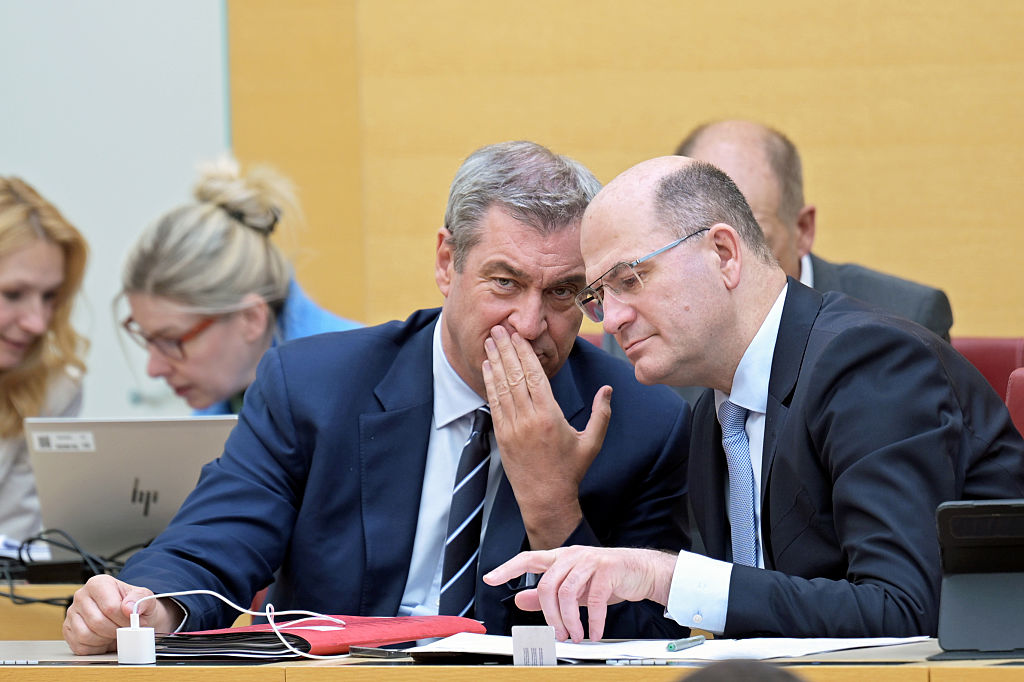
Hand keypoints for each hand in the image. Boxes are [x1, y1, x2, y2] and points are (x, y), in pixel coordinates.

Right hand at [63, 575, 182, 654]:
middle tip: (125, 630)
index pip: (110, 607)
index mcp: (98, 583)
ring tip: (114, 633)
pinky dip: (96, 648)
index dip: (124, 620)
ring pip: (86, 635)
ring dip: (105, 639)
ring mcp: (72, 613)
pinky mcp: (68, 630)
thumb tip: (129, 608)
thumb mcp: (144, 597)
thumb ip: (140, 599)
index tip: (133, 623)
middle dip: (115, 630)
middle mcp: (81, 596)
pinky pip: (80, 646)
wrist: (128, 615)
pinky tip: (104, 639)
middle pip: (97, 622)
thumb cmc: (134, 605)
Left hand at [482, 326, 612, 548]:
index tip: (519, 335)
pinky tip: (487, 368)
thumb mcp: (592, 442)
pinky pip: (494, 404)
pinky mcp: (502, 436)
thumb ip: (601, 413)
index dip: (525, 353)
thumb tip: (607, 389)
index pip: (535, 375)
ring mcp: (512, 427)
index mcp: (550, 416)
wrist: (546, 499)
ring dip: (495, 362)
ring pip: (502, 387)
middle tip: (499, 328)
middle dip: (506, 349)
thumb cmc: (571, 471)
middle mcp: (529, 419)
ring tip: (490, 341)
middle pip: (515, 376)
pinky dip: (490, 384)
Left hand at [483, 546, 676, 641]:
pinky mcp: (608, 570)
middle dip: (549, 615)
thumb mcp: (573, 587)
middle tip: (557, 633)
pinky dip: (592, 621)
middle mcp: (572, 555)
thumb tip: (519, 599)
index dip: (508, 568)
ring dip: (569, 620)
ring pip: (567, 593)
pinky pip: (594, 600)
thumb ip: (546, 593)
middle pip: (547, 585)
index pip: (528, 559)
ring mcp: (590, 560)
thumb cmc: (606, 578)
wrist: (641, 570)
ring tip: (575, 635)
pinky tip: (594, 632)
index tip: (490, 578)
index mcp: (561, 557)